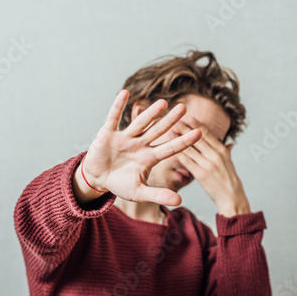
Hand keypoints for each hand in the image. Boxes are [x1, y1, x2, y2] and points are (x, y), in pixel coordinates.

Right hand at [82, 90, 201, 205]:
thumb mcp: (139, 192)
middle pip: (158, 131)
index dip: (183, 141)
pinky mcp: (108, 133)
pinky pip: (113, 118)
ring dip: (150, 113)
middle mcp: (139, 144)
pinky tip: (125, 93)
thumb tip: (179, 202)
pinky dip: (118, 106)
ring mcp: (124, 137)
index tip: (199, 133)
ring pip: (140, 123)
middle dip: (170, 121)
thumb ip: (158, 195)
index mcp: (149, 157)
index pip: (169, 148)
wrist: (97, 178)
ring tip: (163, 103)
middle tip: (184, 108)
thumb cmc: (120, 184)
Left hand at [171, 117, 250, 216]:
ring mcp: (208, 164)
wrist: (232, 199)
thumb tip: (230, 144)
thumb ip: (227, 152)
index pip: (207, 133)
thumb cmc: (229, 182)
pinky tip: (169, 149)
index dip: (196, 124)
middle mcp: (215, 155)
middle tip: (173, 119)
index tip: (187, 116)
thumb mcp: (230, 164)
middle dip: (184, 128)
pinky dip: (178, 153)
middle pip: (197, 138)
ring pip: (190, 148)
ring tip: (169, 131)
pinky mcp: (201, 174)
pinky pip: (187, 161)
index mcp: (222, 151)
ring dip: (178, 138)